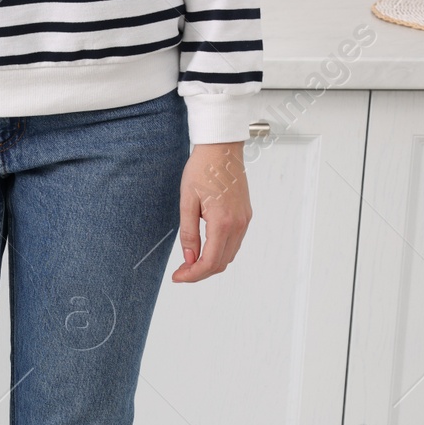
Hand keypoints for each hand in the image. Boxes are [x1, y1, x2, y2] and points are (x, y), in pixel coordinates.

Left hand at [172, 142, 252, 282]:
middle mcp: (238, 224)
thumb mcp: (187, 203)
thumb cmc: (202, 169)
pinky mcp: (245, 215)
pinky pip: (234, 243)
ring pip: (229, 255)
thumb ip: (189, 234)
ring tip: (190, 261)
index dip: (192, 275)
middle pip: (221, 263)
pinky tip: (205, 248)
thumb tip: (189, 258)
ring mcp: (244, 220)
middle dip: (200, 272)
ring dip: (210, 263)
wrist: (221, 148)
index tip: (178, 276)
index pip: (209, 262)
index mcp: (222, 222)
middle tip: (181, 271)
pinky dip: (220, 251)